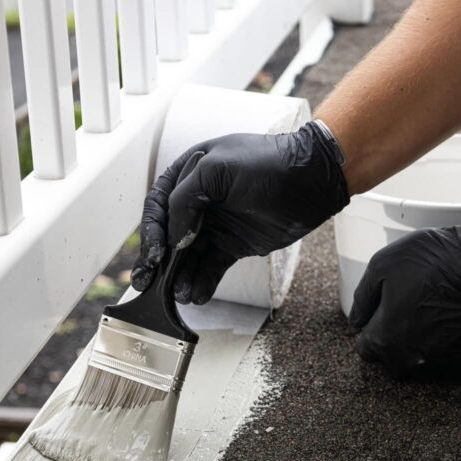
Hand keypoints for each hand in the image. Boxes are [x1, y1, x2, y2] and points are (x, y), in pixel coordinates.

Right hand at [131, 121, 349, 303]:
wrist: (310, 181)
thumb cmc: (266, 164)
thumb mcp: (216, 169)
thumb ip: (186, 198)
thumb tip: (173, 237)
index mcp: (189, 175)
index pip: (158, 206)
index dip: (152, 231)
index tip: (156, 254)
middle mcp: (199, 202)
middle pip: (168, 236)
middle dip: (158, 262)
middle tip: (150, 284)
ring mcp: (216, 225)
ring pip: (189, 256)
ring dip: (180, 276)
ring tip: (179, 295)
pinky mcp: (234, 245)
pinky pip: (211, 267)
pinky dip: (202, 281)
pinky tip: (196, 294)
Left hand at [348, 223, 460, 380]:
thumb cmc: (431, 261)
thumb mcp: (382, 267)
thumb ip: (363, 299)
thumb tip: (356, 322)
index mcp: (384, 339)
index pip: (365, 349)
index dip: (373, 330)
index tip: (384, 316)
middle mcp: (409, 359)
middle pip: (391, 362)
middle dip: (394, 344)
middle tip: (408, 316)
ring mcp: (437, 364)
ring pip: (418, 367)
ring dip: (418, 351)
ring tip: (429, 321)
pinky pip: (444, 368)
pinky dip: (442, 354)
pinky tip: (447, 330)